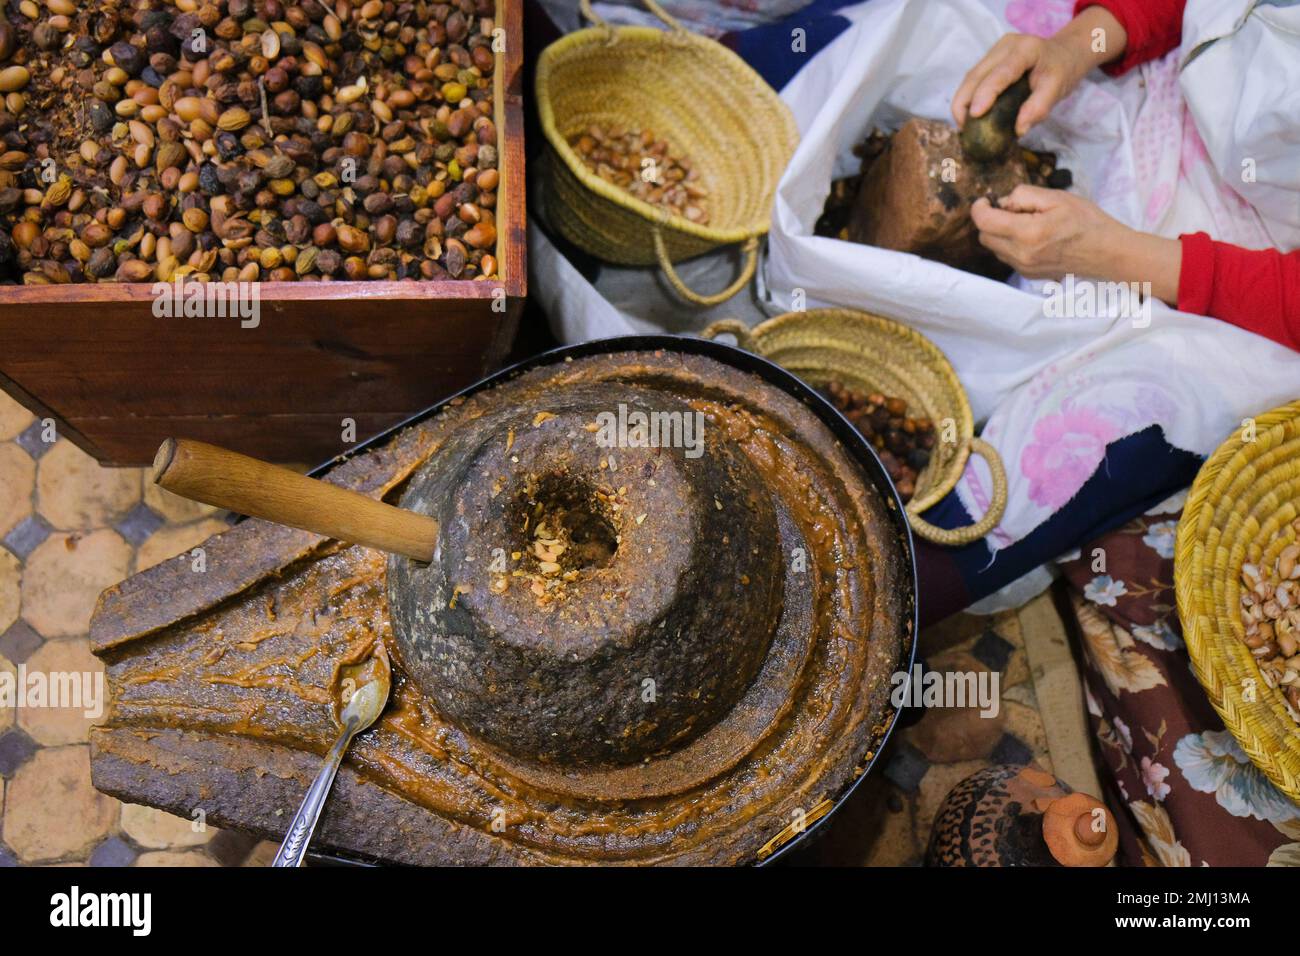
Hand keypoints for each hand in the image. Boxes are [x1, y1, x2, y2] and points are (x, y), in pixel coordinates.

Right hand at [952, 7, 1128, 135]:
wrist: (1062, 54)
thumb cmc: (1062, 70)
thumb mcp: (1058, 88)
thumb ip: (1039, 108)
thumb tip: (1018, 130)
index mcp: (1026, 49)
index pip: (1001, 73)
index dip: (985, 94)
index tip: (974, 115)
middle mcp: (1005, 46)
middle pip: (975, 75)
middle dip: (964, 103)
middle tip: (964, 130)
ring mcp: (994, 51)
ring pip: (969, 78)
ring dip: (962, 103)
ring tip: (964, 126)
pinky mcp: (988, 60)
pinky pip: (972, 80)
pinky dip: (967, 98)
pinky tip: (969, 115)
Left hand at [971, 186, 1116, 276]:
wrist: (1107, 252)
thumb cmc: (1086, 221)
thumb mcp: (1057, 197)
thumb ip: (1024, 196)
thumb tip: (1002, 202)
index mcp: (1027, 233)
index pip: (984, 222)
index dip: (979, 208)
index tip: (985, 200)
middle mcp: (1021, 255)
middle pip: (985, 237)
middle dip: (991, 220)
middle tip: (1013, 209)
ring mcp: (1024, 268)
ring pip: (994, 248)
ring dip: (1000, 233)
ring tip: (1025, 223)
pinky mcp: (1028, 275)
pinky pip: (1007, 257)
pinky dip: (1010, 244)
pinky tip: (1031, 236)